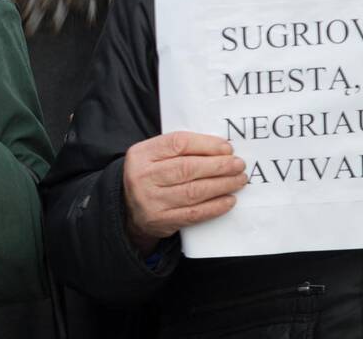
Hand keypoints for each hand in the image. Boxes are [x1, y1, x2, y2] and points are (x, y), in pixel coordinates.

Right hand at [122, 131, 247, 254]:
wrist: (127, 207)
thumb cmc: (149, 176)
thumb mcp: (152, 156)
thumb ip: (179, 150)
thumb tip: (221, 150)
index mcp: (141, 154)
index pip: (177, 143)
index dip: (206, 144)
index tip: (227, 148)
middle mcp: (143, 176)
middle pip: (187, 168)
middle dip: (218, 166)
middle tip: (238, 165)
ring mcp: (151, 200)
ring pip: (193, 191)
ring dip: (221, 185)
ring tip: (239, 180)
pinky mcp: (161, 220)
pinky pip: (194, 213)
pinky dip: (215, 206)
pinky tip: (229, 200)